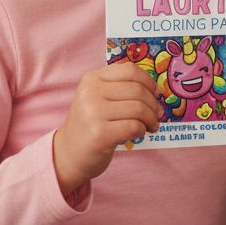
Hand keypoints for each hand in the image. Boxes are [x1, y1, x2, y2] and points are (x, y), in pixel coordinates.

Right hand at [53, 62, 160, 197]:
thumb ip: (120, 86)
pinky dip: (142, 130)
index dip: (148, 81)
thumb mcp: (98, 97)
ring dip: (151, 119)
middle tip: (156, 115)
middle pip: (137, 90)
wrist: (68, 154)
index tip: (155, 93)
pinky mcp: (100, 134)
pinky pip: (134, 126)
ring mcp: (93, 113)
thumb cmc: (90, 124)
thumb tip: (154, 88)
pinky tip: (138, 133)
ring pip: (138, 108)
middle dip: (153, 104)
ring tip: (151, 126)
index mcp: (92, 79)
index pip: (130, 70)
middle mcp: (91, 92)